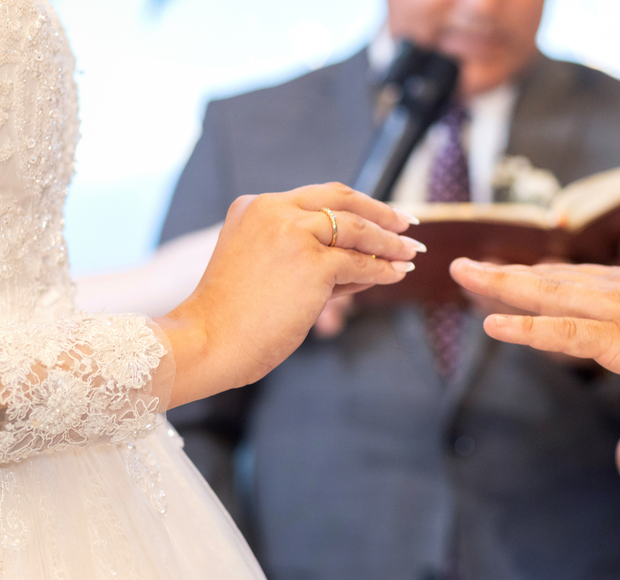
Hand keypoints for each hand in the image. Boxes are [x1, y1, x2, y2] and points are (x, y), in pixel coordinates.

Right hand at [160, 184, 420, 404]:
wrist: (208, 340)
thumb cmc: (231, 318)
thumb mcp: (262, 270)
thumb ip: (304, 257)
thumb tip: (361, 262)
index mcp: (255, 206)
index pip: (317, 198)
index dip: (354, 205)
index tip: (378, 214)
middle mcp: (274, 210)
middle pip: (341, 200)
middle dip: (380, 212)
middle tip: (407, 224)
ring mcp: (294, 233)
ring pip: (356, 229)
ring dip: (389, 242)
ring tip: (411, 253)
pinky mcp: (312, 263)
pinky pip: (359, 262)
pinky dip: (382, 269)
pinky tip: (397, 274)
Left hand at [448, 258, 619, 396]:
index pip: (572, 276)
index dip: (534, 274)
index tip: (504, 271)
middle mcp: (616, 290)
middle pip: (548, 278)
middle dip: (502, 272)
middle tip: (462, 265)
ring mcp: (614, 313)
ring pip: (545, 295)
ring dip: (500, 285)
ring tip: (462, 276)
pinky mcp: (618, 341)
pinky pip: (561, 333)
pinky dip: (525, 328)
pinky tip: (494, 325)